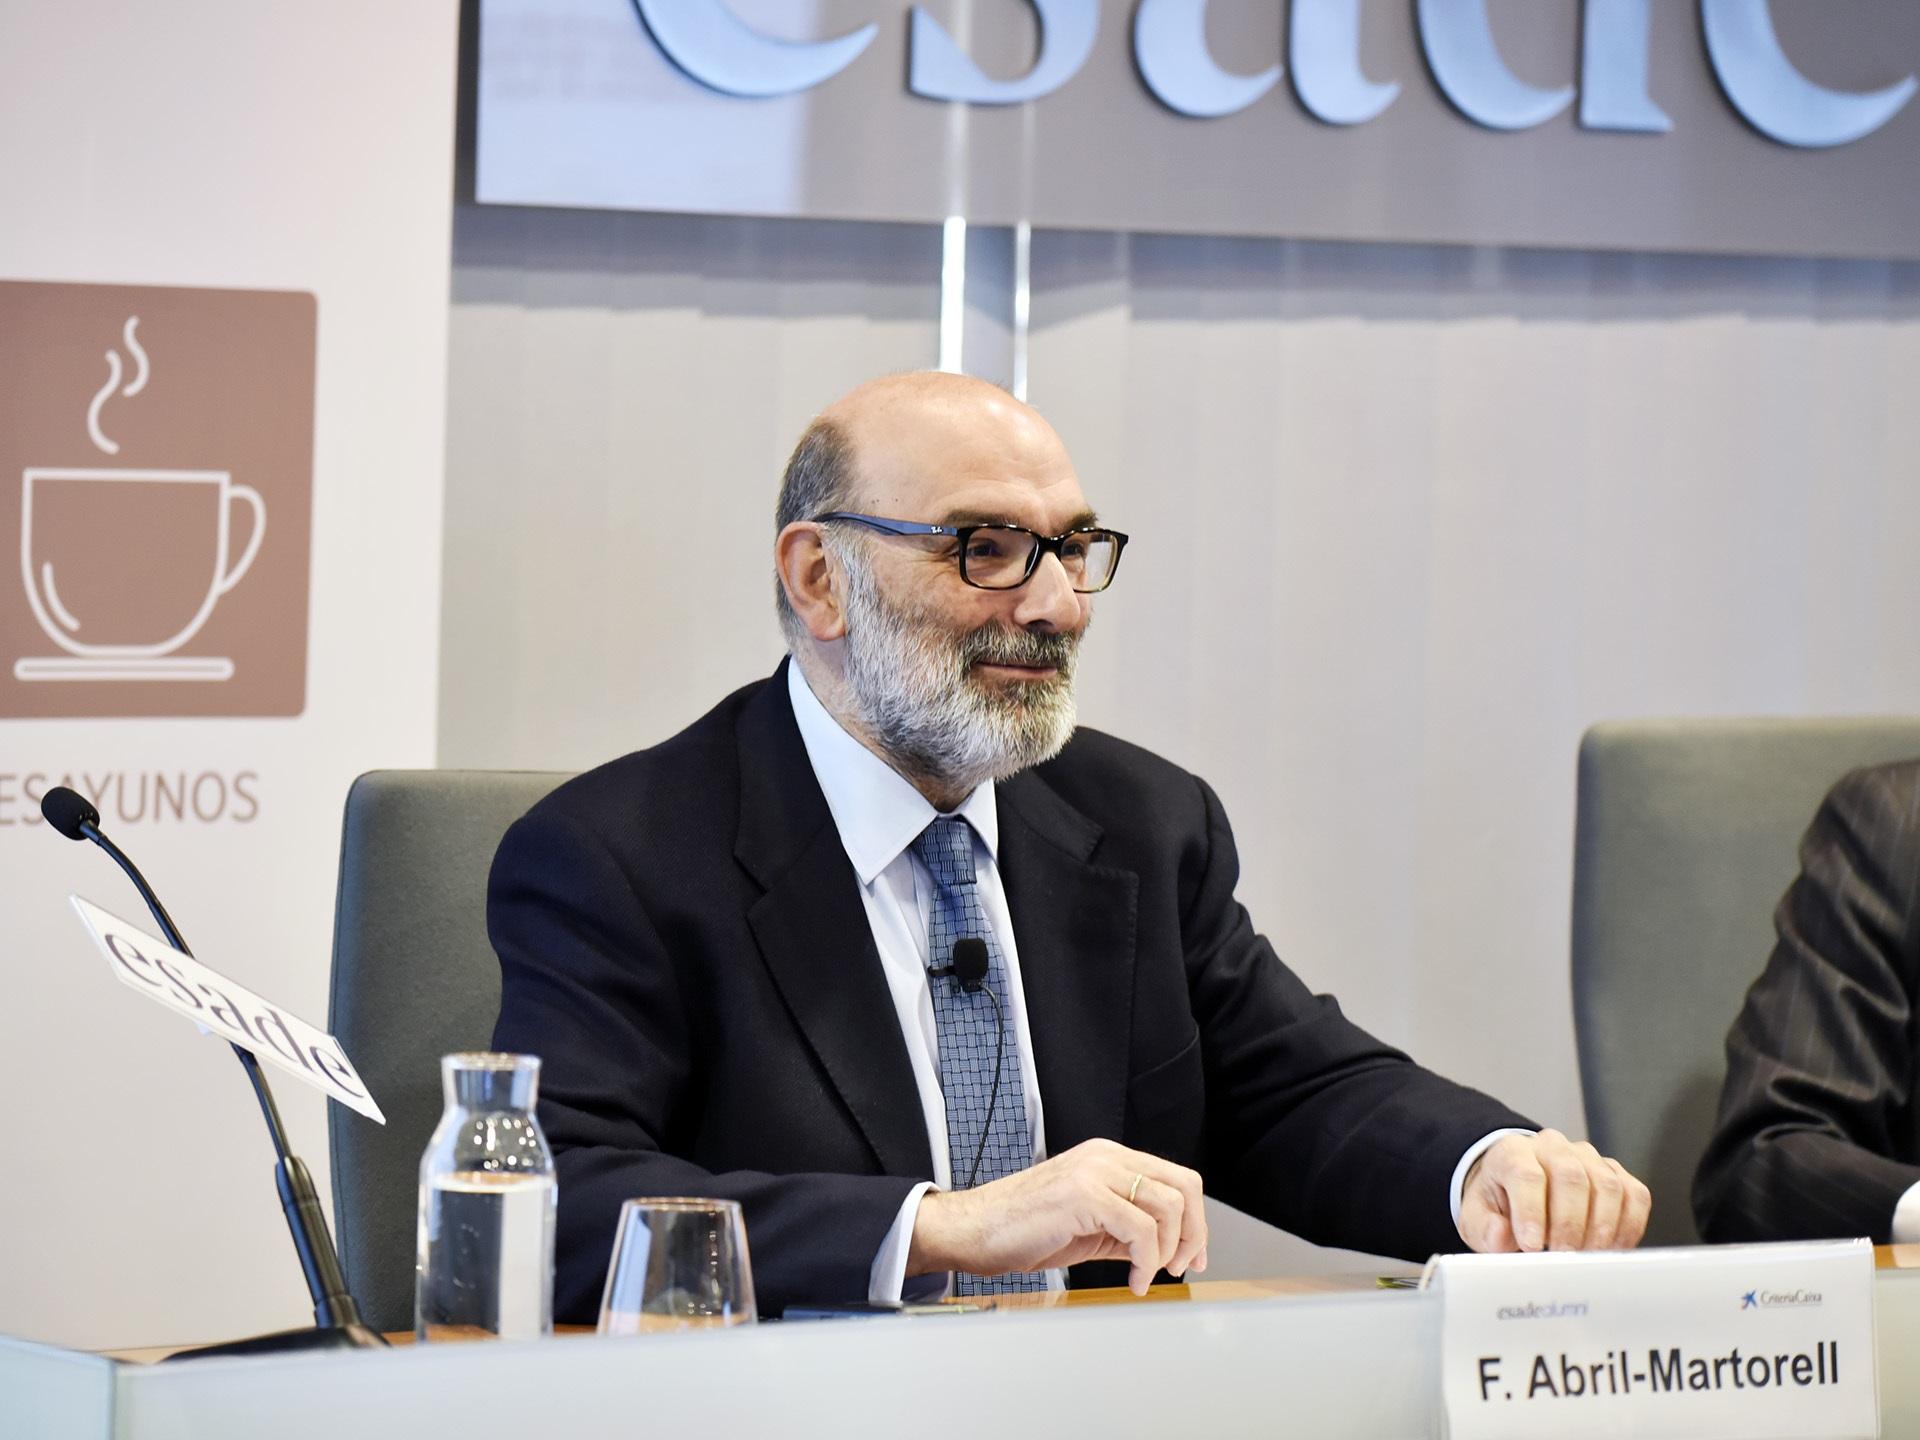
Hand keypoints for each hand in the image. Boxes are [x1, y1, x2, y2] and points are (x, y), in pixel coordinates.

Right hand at [907, 1138, 1208, 1294]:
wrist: (975, 1229)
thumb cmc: (1022, 1228)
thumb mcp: (1089, 1225)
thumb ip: (1128, 1229)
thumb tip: (1168, 1250)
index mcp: (1108, 1158)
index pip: (1177, 1179)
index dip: (1196, 1221)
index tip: (1192, 1256)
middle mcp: (1106, 1156)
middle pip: (1183, 1187)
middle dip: (1191, 1235)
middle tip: (1178, 1268)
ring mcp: (1095, 1170)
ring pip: (1168, 1207)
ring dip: (1166, 1252)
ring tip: (1146, 1276)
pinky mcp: (1084, 1194)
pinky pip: (1140, 1230)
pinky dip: (1146, 1262)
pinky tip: (1132, 1281)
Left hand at [1458, 1129, 1651, 1252]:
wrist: (1517, 1189)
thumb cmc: (1499, 1205)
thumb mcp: (1477, 1218)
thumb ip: (1485, 1229)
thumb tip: (1502, 1235)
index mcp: (1512, 1152)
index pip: (1526, 1174)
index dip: (1531, 1212)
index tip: (1532, 1245)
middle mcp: (1552, 1147)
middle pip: (1571, 1176)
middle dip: (1569, 1223)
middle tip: (1563, 1256)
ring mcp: (1588, 1157)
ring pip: (1606, 1184)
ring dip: (1601, 1228)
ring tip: (1586, 1257)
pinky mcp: (1615, 1174)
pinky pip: (1635, 1194)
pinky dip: (1629, 1226)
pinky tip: (1612, 1249)